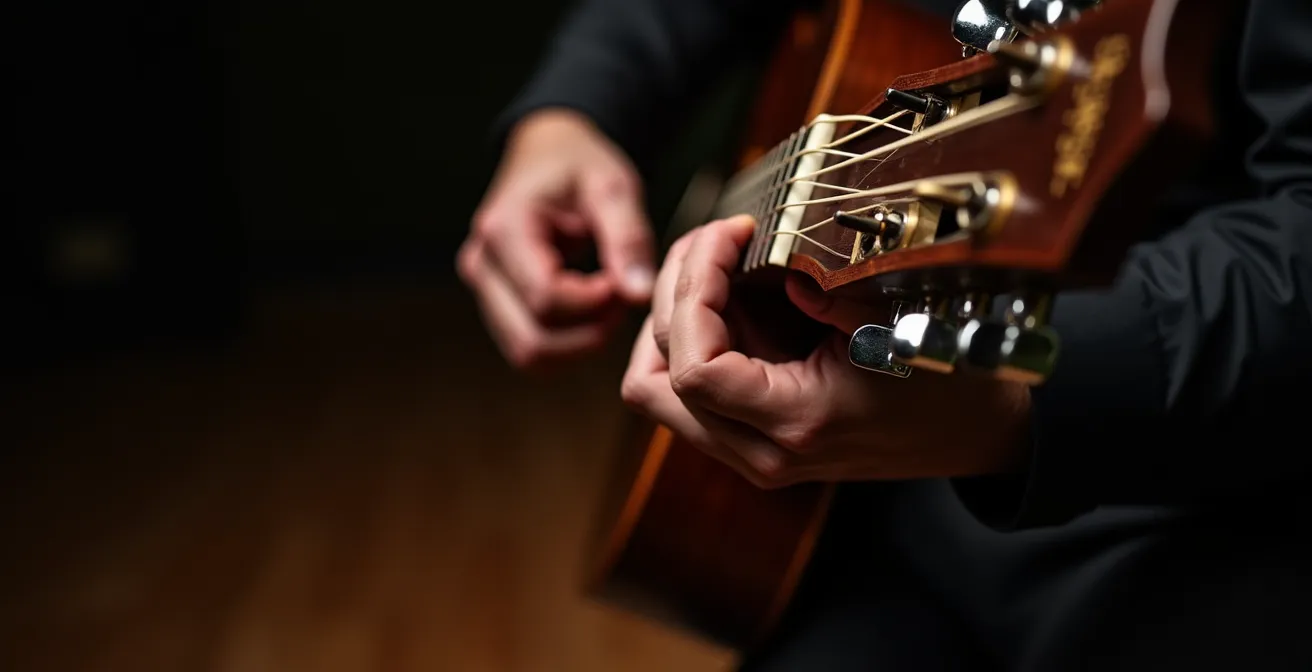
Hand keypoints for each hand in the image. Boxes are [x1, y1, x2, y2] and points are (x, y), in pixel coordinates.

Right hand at [458, 108, 654, 369]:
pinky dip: (567, 343)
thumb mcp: (612, 186)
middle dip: (588, 332)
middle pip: (532, 338)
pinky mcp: (495, 302)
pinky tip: (592, 310)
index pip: (545, 297)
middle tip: (623, 298)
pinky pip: (528, 346)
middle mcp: (481, 263)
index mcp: (503, 228)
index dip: (594, 303)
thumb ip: (628, 238)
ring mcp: (483, 287)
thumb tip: (640, 295)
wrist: (547, 153)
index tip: (623, 279)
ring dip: (579, 344)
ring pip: (528, 352)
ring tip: (609, 304)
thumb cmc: (579, 165)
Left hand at [621, 217, 1032, 488]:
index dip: (693, 291)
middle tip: (713, 240)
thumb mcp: (895, 325)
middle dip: (668, 296)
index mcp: (794, 424)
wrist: (973, 437)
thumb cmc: (946, 384)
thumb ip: (828, 293)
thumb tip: (767, 258)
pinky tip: (724, 294)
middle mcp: (757, 452)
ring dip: (668, 319)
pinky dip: (684, 338)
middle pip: (651, 383)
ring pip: (654, 390)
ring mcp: (746, 452)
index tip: (729, 234)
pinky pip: (683, 391)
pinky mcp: (746, 439)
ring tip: (710, 264)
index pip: (692, 370)